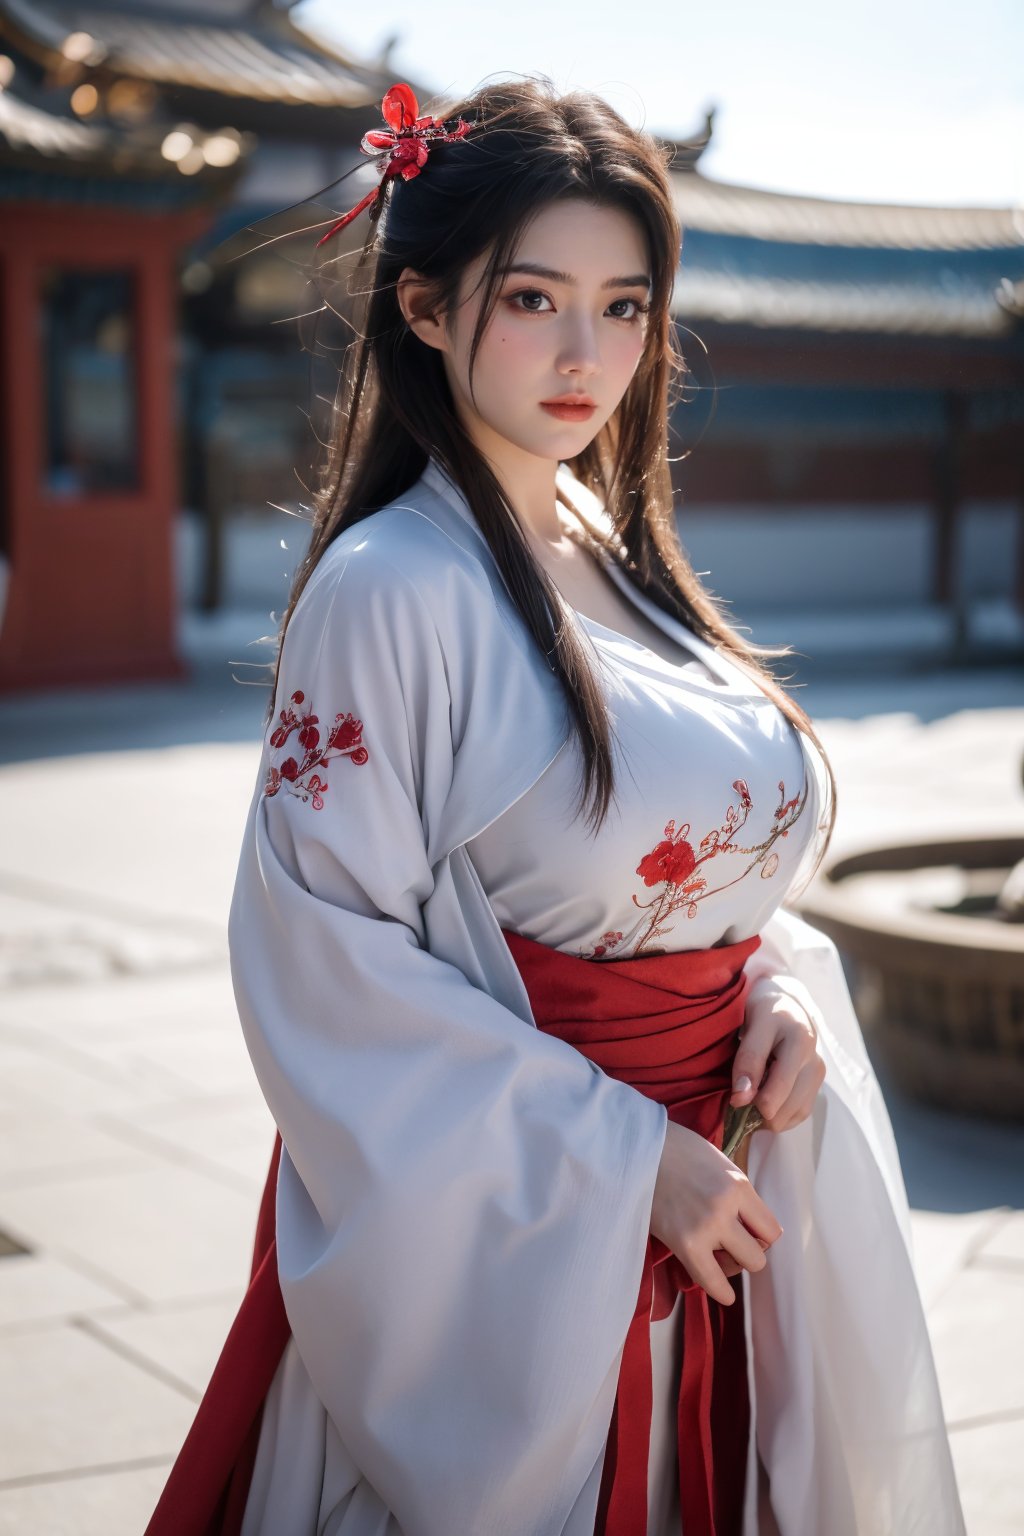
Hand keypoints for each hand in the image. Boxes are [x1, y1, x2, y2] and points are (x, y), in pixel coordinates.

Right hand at [650, 1121, 782, 1307]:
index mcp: (738, 1185)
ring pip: (741, 1266)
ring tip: (718, 1254)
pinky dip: (721, 1291)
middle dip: (749, 1251)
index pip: (772, 1230)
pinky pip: (712, 1281)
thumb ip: (737, 1193)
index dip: (761, 1234)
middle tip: (732, 1243)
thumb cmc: (676, 1150)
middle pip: (759, 1253)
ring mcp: (704, 1227)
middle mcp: (726, 1208)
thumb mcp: (718, 1163)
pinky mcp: (683, 1243)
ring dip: (732, 1264)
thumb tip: (752, 1226)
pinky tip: (723, 1291)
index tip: (748, 1232)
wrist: (636, 1149)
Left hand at [730, 978, 826, 1133]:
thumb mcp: (752, 1025)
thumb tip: (741, 1099)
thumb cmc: (765, 1011)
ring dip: (769, 1116)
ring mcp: (818, 1074)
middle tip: (741, 1099)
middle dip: (758, 1110)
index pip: (775, 1083)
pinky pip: (799, 1114)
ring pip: (791, 1114)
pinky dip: (780, 1116)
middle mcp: (814, 1060)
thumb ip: (747, 1059)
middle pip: (783, 1105)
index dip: (750, 1097)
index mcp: (799, 1040)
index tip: (733, 1100)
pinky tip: (766, 1102)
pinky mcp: (818, 1085)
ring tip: (752, 1098)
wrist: (788, 1005)